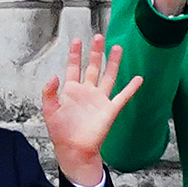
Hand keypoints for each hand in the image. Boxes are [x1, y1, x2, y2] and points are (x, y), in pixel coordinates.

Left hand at [39, 38, 139, 186]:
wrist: (74, 148)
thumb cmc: (61, 132)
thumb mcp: (49, 110)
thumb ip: (49, 92)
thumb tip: (54, 76)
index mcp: (71, 90)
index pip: (74, 67)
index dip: (75, 54)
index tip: (78, 41)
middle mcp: (87, 92)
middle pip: (93, 67)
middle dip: (96, 52)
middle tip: (99, 37)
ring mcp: (99, 100)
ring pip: (109, 77)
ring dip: (113, 63)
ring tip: (117, 48)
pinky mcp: (110, 110)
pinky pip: (123, 97)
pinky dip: (131, 88)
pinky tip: (138, 79)